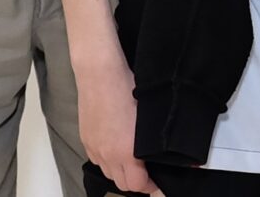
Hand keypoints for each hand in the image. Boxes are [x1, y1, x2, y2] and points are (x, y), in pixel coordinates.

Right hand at [77, 63, 154, 194]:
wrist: (99, 73)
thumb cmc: (127, 88)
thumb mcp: (148, 114)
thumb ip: (156, 138)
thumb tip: (174, 150)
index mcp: (126, 151)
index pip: (137, 185)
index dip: (150, 187)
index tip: (157, 181)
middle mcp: (108, 154)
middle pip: (121, 184)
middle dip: (135, 183)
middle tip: (146, 174)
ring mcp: (94, 148)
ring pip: (108, 173)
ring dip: (120, 172)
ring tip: (131, 161)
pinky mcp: (86, 139)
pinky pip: (97, 160)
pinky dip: (107, 161)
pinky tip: (115, 149)